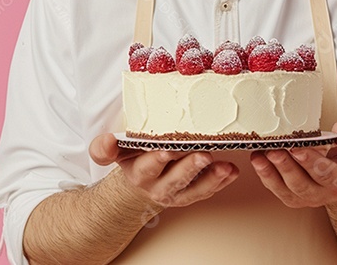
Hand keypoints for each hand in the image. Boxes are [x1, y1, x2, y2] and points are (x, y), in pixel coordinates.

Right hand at [89, 133, 238, 209]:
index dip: (158, 159)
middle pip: (175, 178)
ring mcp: (177, 193)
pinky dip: (222, 182)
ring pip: (195, 188)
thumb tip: (106, 141)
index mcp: (139, 173)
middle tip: (204, 154)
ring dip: (212, 178)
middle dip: (190, 167)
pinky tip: (232, 171)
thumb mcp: (115, 153)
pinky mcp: (191, 195)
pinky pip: (208, 191)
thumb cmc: (133, 161)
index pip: (148, 166)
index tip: (167, 150)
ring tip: (225, 166)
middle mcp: (158, 186)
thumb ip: (104, 148)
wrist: (139, 186)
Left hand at [249, 122, 336, 208]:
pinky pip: (276, 189)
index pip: (325, 174)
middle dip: (285, 167)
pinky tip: (257, 160)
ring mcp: (305, 196)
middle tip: (273, 151)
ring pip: (286, 189)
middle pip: (301, 184)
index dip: (310, 162)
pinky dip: (264, 175)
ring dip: (270, 173)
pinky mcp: (291, 195)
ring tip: (259, 156)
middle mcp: (323, 193)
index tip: (297, 148)